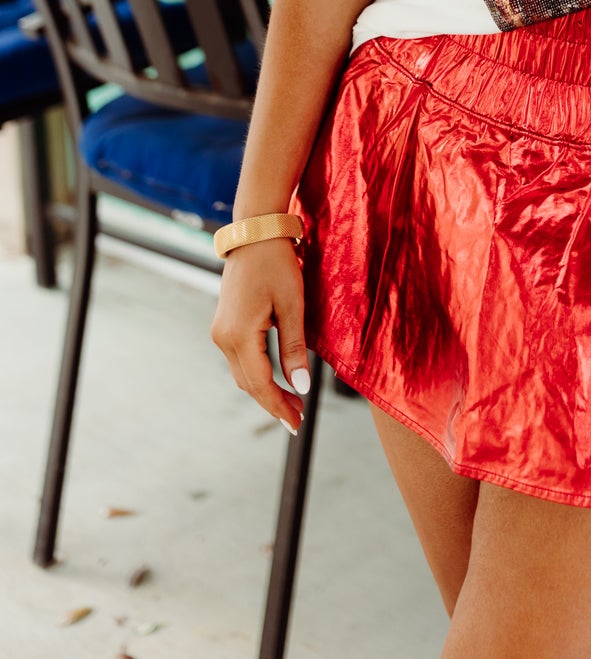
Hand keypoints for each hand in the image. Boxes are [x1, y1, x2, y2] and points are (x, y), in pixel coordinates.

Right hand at [210, 237, 309, 433]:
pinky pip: (240, 360)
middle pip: (248, 384)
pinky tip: (276, 378)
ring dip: (265, 390)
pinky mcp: (224, 326)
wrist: (255, 234)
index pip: (260, 384)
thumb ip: (295, 348)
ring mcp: (220, 332)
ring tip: (292, 402)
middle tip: (298, 418)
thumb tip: (301, 386)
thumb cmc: (278, 265)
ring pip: (242, 374)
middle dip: (273, 403)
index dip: (279, 406)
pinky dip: (257, 373)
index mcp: (239, 335)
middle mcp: (223, 338)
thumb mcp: (293, 305)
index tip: (297, 424)